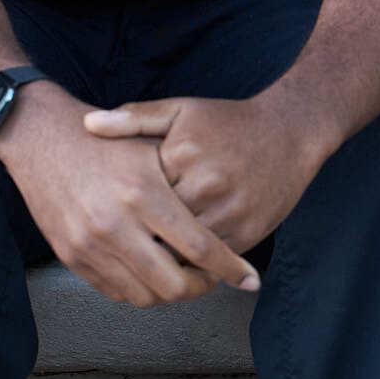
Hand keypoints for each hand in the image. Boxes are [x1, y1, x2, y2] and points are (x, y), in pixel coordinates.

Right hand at [0, 84, 258, 306]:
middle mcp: (115, 223)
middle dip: (200, 288)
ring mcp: (90, 244)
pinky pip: (114, 291)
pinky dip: (137, 289)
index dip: (229, 268)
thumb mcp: (148, 145)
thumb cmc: (102, 140)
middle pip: (174, 284)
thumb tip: (223, 224)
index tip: (250, 278)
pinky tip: (149, 271)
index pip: (198, 247)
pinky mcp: (71, 256)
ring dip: (169, 292)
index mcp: (142, 191)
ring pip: (145, 295)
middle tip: (212, 278)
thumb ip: (183, 186)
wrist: (38, 136)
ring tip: (182, 274)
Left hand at [82, 93, 328, 254]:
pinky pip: (213, 262)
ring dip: (165, 262)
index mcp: (181, 155)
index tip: (103, 219)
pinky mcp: (250, 232)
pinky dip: (195, 268)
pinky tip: (178, 268)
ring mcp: (230, 211)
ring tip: (143, 266)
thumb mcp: (180, 110)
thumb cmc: (227, 121)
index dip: (119, 211)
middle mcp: (206, 185)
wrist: (290, 130)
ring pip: (185, 253)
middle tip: (115, 253)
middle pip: (158, 229)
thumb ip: (133, 118)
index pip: (138, 195)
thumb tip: (88, 124)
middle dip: (137, 242)